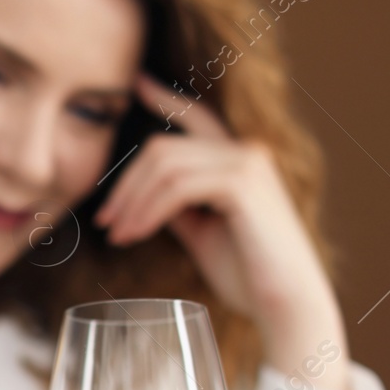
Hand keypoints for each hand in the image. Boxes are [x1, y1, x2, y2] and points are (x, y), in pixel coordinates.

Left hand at [95, 75, 351, 389]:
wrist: (285, 306)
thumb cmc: (248, 275)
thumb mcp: (203, 233)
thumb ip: (178, 207)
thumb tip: (144, 194)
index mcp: (240, 160)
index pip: (197, 116)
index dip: (165, 97)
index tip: (136, 84)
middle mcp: (247, 152)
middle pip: (164, 146)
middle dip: (125, 183)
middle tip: (105, 221)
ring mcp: (247, 164)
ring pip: (165, 165)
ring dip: (131, 202)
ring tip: (117, 235)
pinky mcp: (242, 185)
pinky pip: (177, 187)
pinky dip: (148, 211)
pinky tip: (135, 234)